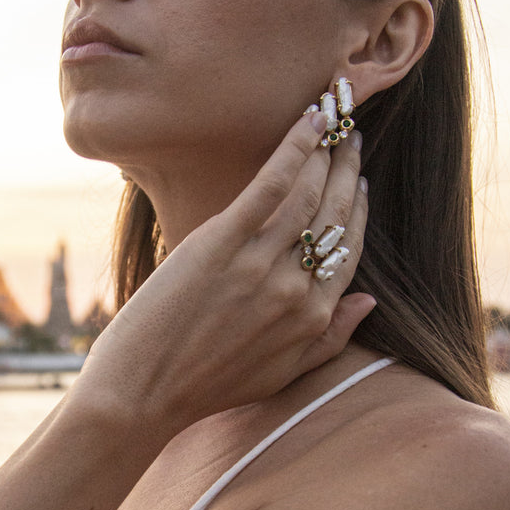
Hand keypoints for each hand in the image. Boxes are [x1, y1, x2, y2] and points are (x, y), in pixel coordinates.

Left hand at [73, 108, 372, 437]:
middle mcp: (295, 287)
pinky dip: (296, 147)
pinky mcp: (222, 242)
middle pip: (335, 214)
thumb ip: (329, 338)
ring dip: (327, 149)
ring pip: (309, 193)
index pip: (349, 250)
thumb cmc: (202, 388)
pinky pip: (272, 184)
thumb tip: (369, 300)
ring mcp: (260, 262)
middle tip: (353, 134)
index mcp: (312, 318)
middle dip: (349, 168)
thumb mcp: (279, 374)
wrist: (141, 393)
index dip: (357, 210)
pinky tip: (309, 121)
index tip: (358, 180)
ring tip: (333, 116)